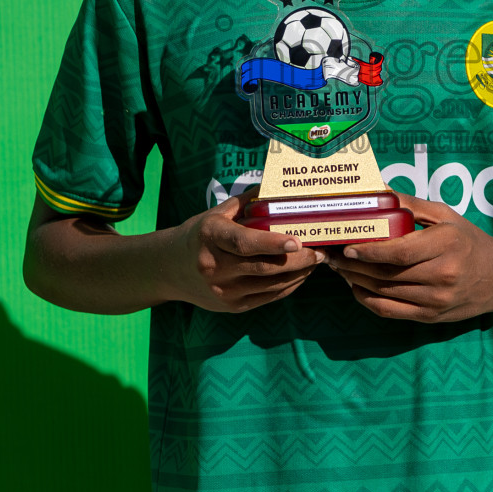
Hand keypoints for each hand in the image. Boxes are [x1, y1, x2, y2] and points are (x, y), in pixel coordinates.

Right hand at [173, 193, 324, 312]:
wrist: (170, 269)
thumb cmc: (200, 234)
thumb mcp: (216, 213)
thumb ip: (246, 202)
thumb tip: (278, 185)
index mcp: (211, 236)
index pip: (244, 242)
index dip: (272, 243)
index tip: (297, 241)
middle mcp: (215, 266)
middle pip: (264, 267)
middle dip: (298, 260)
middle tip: (321, 251)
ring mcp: (223, 290)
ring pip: (270, 285)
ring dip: (299, 274)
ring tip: (317, 261)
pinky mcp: (231, 306)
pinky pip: (268, 298)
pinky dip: (288, 286)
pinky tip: (301, 274)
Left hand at [325, 194, 492, 322]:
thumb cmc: (467, 240)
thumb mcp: (445, 215)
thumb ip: (410, 205)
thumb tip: (377, 191)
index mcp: (447, 244)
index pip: (400, 252)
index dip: (370, 251)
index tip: (347, 246)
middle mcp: (443, 275)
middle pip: (388, 273)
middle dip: (354, 265)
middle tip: (331, 255)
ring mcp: (437, 300)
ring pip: (385, 292)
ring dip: (356, 280)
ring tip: (338, 268)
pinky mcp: (430, 317)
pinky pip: (390, 311)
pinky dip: (367, 300)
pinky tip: (355, 286)